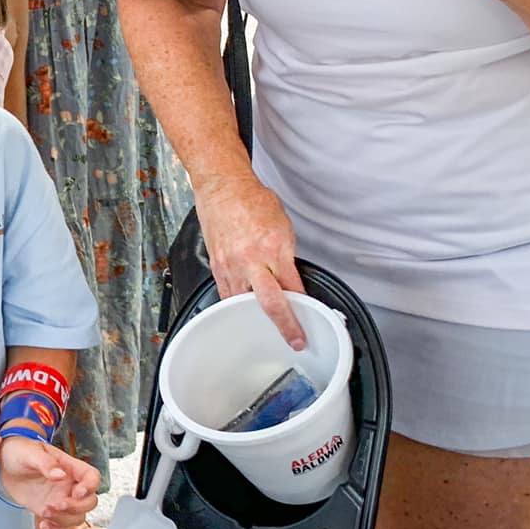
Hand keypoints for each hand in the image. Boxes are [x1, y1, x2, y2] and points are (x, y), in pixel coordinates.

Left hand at [0, 435, 97, 525]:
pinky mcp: (50, 511)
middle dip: (76, 507)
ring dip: (63, 520)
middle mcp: (69, 485)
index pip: (92, 477)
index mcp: (70, 467)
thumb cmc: (21, 451)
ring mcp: (61, 499)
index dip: (90, 486)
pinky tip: (43, 525)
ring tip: (44, 512)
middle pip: (90, 501)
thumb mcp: (30, 452)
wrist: (6, 465)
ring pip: (77, 517)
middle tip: (57, 505)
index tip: (76, 492)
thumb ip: (45, 463)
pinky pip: (62, 527)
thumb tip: (60, 475)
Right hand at [198, 170, 305, 347]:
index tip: (312, 317)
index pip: (293, 286)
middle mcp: (251, 260)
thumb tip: (292, 280)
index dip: (305, 305)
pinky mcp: (217, 267)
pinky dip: (238, 304)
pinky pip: (228, 295)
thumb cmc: (251, 202)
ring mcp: (231, 265)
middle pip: (270, 303)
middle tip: (296, 340)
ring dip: (258, 318)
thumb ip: (287, 256)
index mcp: (273, 247)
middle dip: (286, 325)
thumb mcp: (283, 226)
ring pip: (245, 304)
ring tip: (268, 328)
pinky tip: (245, 309)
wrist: (222, 188)